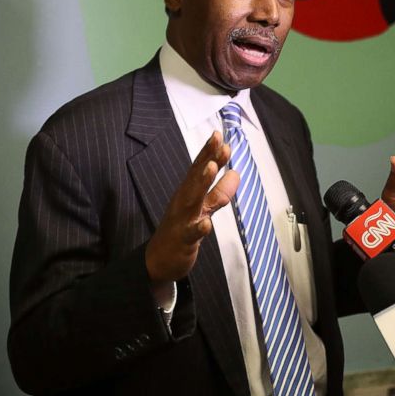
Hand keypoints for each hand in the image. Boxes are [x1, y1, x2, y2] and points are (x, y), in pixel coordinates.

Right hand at [145, 131, 238, 283]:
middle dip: (207, 159)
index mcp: (188, 193)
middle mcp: (183, 202)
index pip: (198, 169)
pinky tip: (207, 223)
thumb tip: (235, 173)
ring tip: (212, 168)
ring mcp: (182, 220)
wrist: (159, 260)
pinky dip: (199, 228)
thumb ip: (219, 193)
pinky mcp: (183, 240)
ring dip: (202, 183)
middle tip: (219, 142)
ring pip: (192, 200)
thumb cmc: (182, 230)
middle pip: (195, 178)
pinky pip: (192, 233)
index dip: (208, 152)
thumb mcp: (203, 209)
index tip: (218, 135)